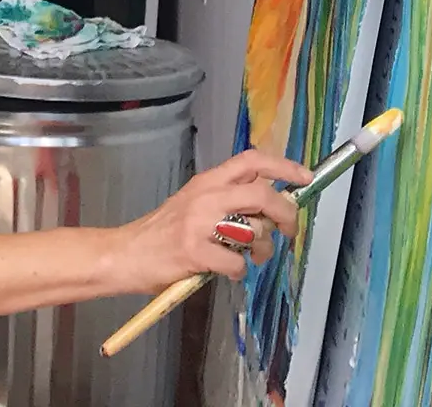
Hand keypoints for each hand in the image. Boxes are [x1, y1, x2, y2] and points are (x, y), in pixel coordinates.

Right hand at [99, 149, 313, 294]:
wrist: (125, 254)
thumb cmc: (163, 233)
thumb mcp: (194, 204)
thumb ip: (227, 200)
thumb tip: (271, 206)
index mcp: (207, 181)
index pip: (252, 160)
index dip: (284, 167)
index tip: (305, 179)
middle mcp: (205, 196)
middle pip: (262, 195)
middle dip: (286, 215)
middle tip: (289, 232)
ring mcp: (199, 224)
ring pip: (254, 231)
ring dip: (262, 249)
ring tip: (251, 258)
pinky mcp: (194, 252)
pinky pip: (236, 262)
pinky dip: (239, 271)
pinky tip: (227, 271)